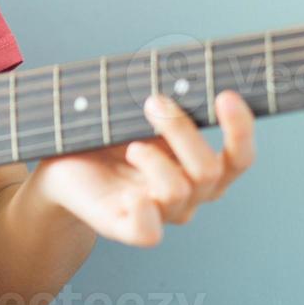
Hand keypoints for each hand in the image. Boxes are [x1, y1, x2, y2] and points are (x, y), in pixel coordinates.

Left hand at [26, 89, 255, 246]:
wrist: (63, 165)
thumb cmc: (106, 134)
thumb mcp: (136, 112)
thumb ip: (163, 100)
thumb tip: (177, 71)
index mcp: (199, 167)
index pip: (240, 158)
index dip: (240, 129)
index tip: (224, 94)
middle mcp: (189, 195)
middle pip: (209, 170)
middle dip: (182, 130)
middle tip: (152, 102)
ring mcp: (159, 214)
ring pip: (178, 191)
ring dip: (154, 159)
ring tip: (129, 145)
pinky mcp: (125, 227)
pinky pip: (149, 233)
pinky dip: (143, 212)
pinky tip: (130, 193)